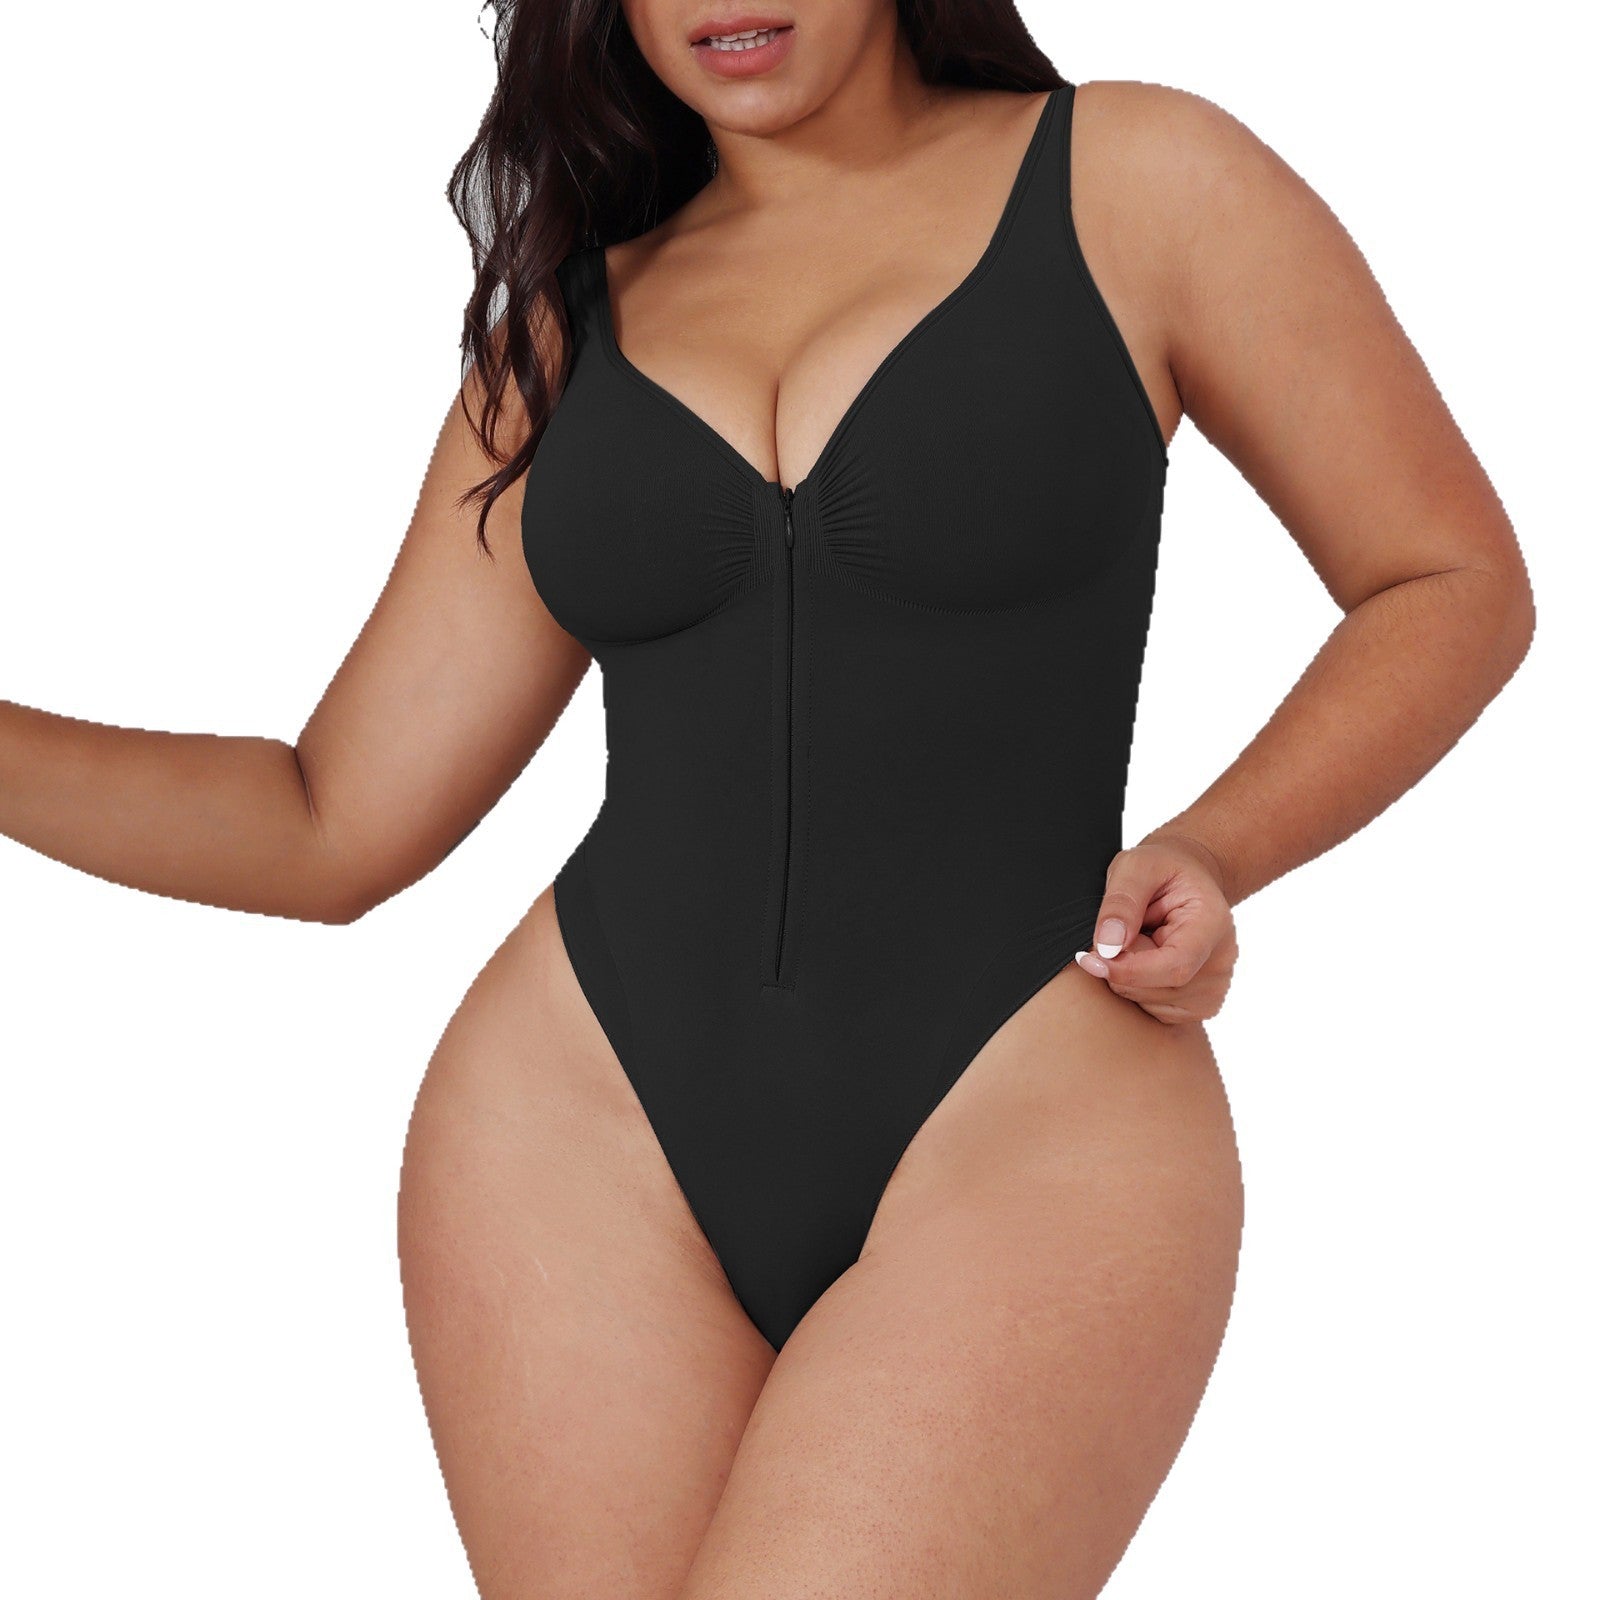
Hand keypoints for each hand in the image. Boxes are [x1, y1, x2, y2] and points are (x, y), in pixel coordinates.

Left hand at [1073, 832, 1237, 1023]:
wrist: (1184, 879)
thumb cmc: (1162, 869)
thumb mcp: (1136, 866)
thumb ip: (1121, 902)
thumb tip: (1108, 945)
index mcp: (1213, 923)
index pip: (1174, 966)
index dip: (1128, 970)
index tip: (1090, 959)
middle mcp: (1221, 961)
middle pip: (1158, 987)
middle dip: (1121, 967)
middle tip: (1119, 931)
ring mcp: (1213, 987)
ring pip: (1150, 1002)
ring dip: (1127, 977)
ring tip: (1139, 940)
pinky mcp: (1198, 1004)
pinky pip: (1153, 1011)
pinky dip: (1136, 989)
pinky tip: (1144, 959)